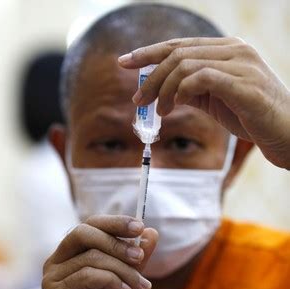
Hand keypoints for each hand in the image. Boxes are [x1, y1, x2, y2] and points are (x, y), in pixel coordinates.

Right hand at [42, 215, 157, 288]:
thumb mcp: (127, 283)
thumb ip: (136, 259)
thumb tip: (152, 232)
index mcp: (71, 255)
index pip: (90, 225)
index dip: (115, 222)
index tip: (140, 227)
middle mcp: (56, 262)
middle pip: (83, 232)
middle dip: (117, 242)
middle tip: (140, 258)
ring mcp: (52, 280)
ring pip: (90, 257)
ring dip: (123, 269)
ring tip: (142, 286)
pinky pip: (85, 277)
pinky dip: (110, 280)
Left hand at [119, 37, 289, 168]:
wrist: (285, 133)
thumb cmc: (251, 116)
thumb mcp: (217, 100)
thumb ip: (193, 90)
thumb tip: (165, 91)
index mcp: (226, 49)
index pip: (179, 45)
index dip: (148, 52)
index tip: (125, 63)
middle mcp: (233, 50)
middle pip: (177, 53)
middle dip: (151, 76)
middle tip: (138, 100)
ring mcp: (240, 64)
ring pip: (185, 64)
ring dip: (164, 89)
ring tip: (158, 111)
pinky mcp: (243, 84)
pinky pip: (202, 78)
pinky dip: (181, 91)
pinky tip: (175, 107)